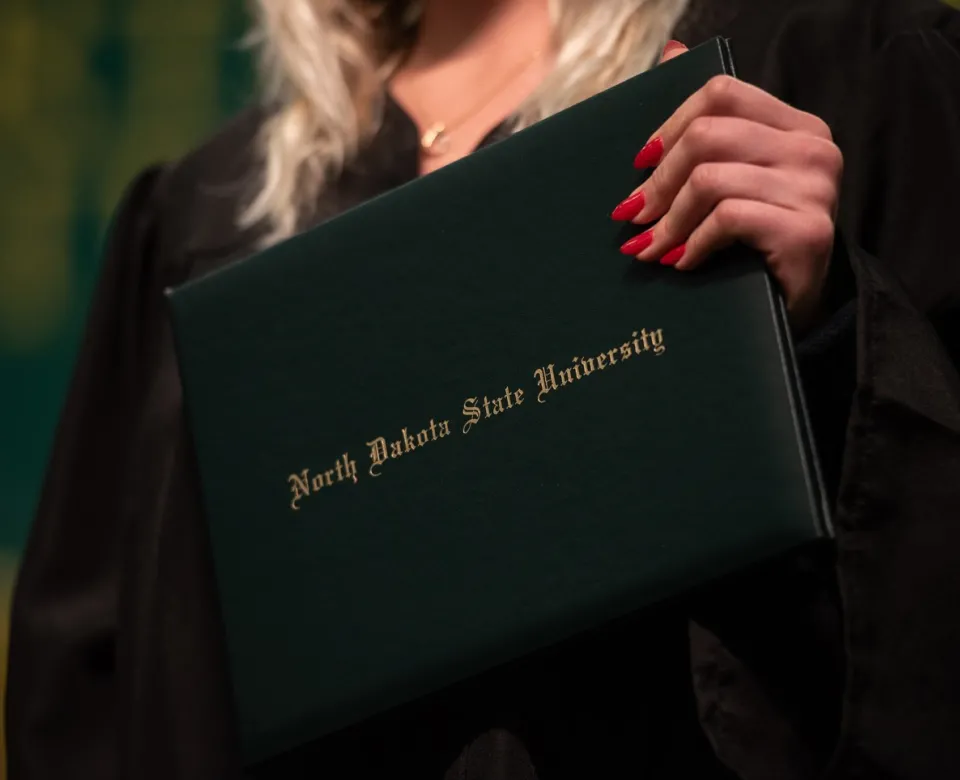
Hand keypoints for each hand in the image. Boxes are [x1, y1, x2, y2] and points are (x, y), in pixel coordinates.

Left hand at [613, 41, 842, 331]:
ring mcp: (815, 189)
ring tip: (650, 249)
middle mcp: (813, 148)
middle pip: (709, 134)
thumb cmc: (752, 242)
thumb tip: (670, 50)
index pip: (722, 93)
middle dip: (658, 181)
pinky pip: (728, 218)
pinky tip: (682, 263)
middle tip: (633, 216)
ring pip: (710, 180)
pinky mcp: (808, 231)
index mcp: (795, 125)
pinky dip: (693, 244)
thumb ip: (709, 123)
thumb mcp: (731, 179)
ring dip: (668, 222)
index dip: (670, 125)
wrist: (792, 308)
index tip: (640, 164)